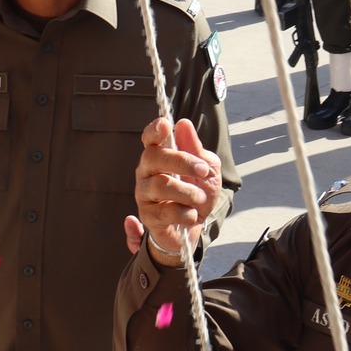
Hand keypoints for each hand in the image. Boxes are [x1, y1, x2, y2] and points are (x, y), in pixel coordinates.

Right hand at [126, 117, 225, 264]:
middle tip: (203, 171)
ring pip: (160, 185)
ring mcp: (144, 193)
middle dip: (182, 162)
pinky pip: (165, 211)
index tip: (166, 125)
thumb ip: (196, 149)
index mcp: (159, 156)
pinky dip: (185, 213)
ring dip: (188, 192)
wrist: (195, 225)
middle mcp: (146, 172)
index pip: (150, 138)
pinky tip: (191, 215)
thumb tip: (183, 124)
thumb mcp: (206, 169)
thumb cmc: (197, 192)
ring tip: (200, 198)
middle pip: (154, 157)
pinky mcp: (147, 216)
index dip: (154, 130)